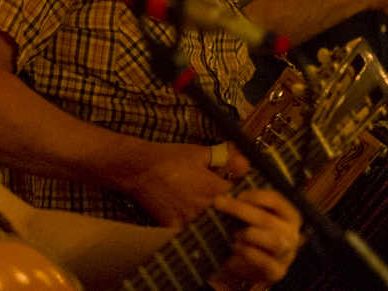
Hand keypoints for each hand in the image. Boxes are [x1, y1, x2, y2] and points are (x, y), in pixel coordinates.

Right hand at [116, 142, 245, 226]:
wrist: (139, 169)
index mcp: (213, 188)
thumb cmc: (169, 158)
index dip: (246, 202)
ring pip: (210, 230)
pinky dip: (195, 233)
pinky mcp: (172, 226)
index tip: (248, 202)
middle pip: (228, 220)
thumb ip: (226, 157)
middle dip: (234, 218)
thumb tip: (246, 163)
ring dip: (216, 227)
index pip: (240, 202)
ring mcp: (187, 219)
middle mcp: (202, 207)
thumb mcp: (199, 152)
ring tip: (221, 225)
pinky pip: (189, 235)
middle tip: (239, 217)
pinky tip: (199, 230)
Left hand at [208, 190, 301, 288]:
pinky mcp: (277, 272)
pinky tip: (236, 249)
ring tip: (235, 235)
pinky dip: (247, 253)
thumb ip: (243, 206)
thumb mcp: (252, 217)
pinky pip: (264, 262)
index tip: (237, 195)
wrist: (254, 267)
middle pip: (267, 219)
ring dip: (248, 234)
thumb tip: (223, 197)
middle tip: (219, 203)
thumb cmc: (253, 235)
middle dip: (240, 209)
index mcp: (289, 216)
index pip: (275, 200)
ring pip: (272, 241)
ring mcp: (286, 255)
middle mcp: (292, 234)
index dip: (254, 195)